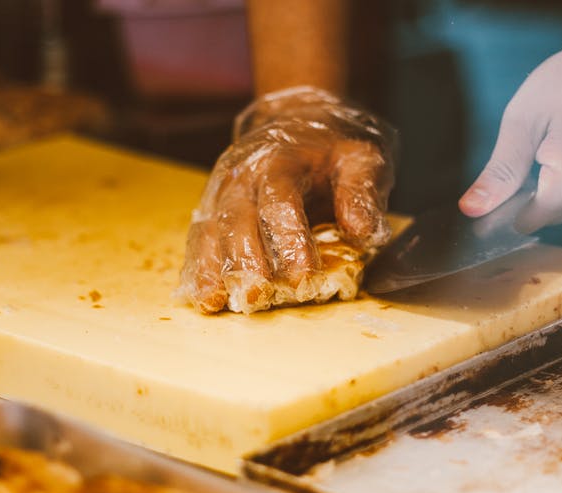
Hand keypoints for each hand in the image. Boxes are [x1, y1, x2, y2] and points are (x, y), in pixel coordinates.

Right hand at [178, 87, 394, 313]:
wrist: (296, 120)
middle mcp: (241, 176)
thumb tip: (363, 232)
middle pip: (236, 220)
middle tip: (257, 297)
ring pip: (209, 231)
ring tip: (218, 303)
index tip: (304, 276)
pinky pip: (198, 241)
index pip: (280, 202)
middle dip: (244, 261)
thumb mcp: (360, 159)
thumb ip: (362, 193)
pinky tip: (203, 299)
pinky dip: (197, 271)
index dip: (290, 240)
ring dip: (212, 270)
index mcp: (278, 161)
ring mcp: (220, 194)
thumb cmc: (331, 148)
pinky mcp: (210, 212)